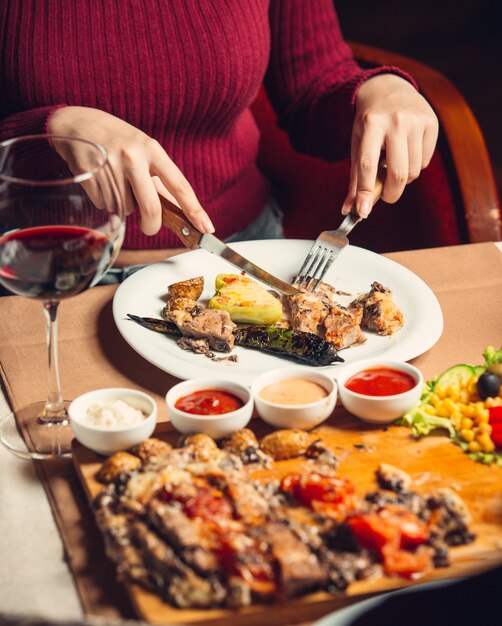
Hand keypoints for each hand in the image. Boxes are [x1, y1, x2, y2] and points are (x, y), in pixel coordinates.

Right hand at [48, 106, 213, 234]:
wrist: (75, 123)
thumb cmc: (116, 140)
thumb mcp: (142, 150)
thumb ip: (159, 179)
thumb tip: (178, 210)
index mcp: (152, 149)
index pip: (180, 185)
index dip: (195, 210)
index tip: (207, 227)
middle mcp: (133, 157)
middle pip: (151, 209)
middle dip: (151, 226)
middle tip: (148, 227)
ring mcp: (110, 166)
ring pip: (125, 209)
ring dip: (122, 205)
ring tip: (113, 180)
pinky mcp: (89, 176)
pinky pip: (105, 206)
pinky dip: (105, 202)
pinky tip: (100, 181)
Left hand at [341, 74, 438, 217]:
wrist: (388, 89)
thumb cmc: (369, 123)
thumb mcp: (357, 145)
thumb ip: (355, 179)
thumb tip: (350, 210)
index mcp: (371, 124)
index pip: (368, 165)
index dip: (365, 192)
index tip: (362, 212)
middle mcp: (396, 120)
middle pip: (397, 173)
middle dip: (391, 194)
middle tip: (386, 196)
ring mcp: (416, 120)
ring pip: (413, 171)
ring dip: (403, 178)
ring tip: (394, 164)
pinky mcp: (431, 123)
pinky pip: (425, 161)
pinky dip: (415, 166)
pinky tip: (407, 153)